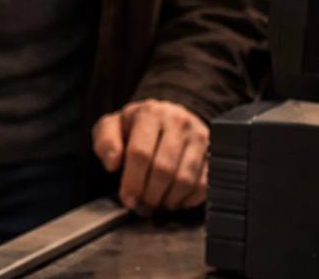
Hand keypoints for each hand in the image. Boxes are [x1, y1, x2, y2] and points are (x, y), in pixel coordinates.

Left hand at [92, 99, 208, 213]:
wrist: (164, 117)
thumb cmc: (135, 126)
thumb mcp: (111, 127)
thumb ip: (105, 142)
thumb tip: (112, 162)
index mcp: (150, 113)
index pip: (140, 153)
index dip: (132, 182)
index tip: (127, 198)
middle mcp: (177, 121)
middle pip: (164, 169)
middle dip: (150, 194)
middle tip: (142, 205)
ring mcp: (198, 137)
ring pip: (185, 180)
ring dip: (168, 200)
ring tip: (156, 202)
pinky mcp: (212, 154)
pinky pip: (203, 186)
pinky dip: (187, 200)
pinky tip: (173, 199)